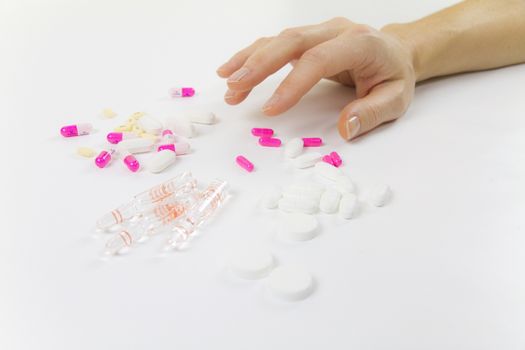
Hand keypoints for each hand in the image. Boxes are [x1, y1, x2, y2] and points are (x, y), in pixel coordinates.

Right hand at [217, 17, 415, 140]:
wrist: (396, 51)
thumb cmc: (394, 76)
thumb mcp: (396, 99)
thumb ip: (372, 113)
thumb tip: (344, 129)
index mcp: (360, 43)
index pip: (320, 60)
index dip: (292, 83)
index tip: (270, 109)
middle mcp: (336, 30)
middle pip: (291, 41)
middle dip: (260, 64)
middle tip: (234, 88)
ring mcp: (319, 31)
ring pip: (279, 39)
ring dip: (250, 60)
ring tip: (228, 84)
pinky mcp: (308, 38)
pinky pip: (276, 43)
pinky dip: (254, 56)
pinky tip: (234, 70)